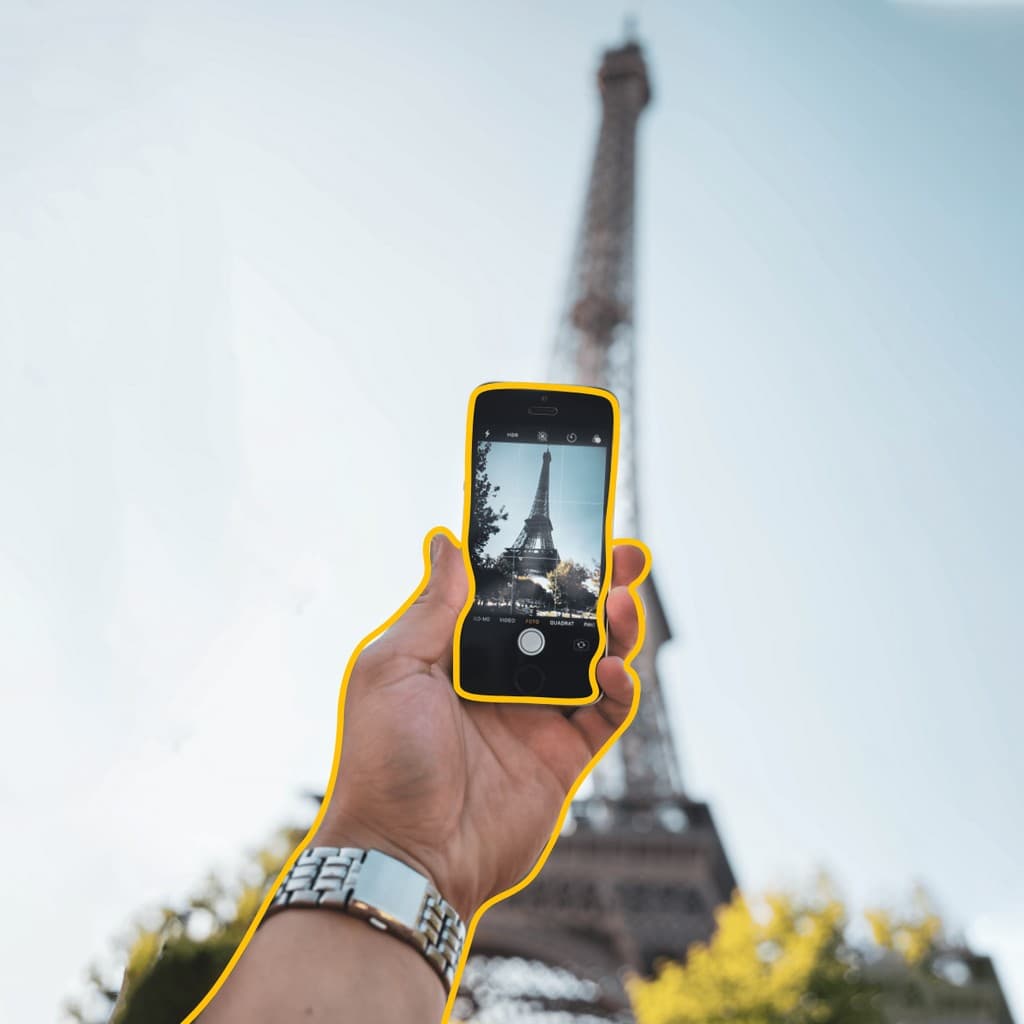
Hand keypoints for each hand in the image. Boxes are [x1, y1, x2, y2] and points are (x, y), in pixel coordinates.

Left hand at [310, 529, 648, 919]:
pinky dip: (620, 686)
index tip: (569, 528)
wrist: (407, 855)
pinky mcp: (565, 754)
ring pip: (593, 656)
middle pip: (561, 618)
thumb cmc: (385, 759)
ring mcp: (537, 714)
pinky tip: (611, 669)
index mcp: (459, 650)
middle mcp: (502, 676)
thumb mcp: (393, 668)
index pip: (510, 591)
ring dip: (617, 626)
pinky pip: (608, 711)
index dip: (540, 560)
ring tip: (624, 600)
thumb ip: (432, 607)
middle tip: (626, 553)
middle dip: (596, 583)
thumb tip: (446, 540)